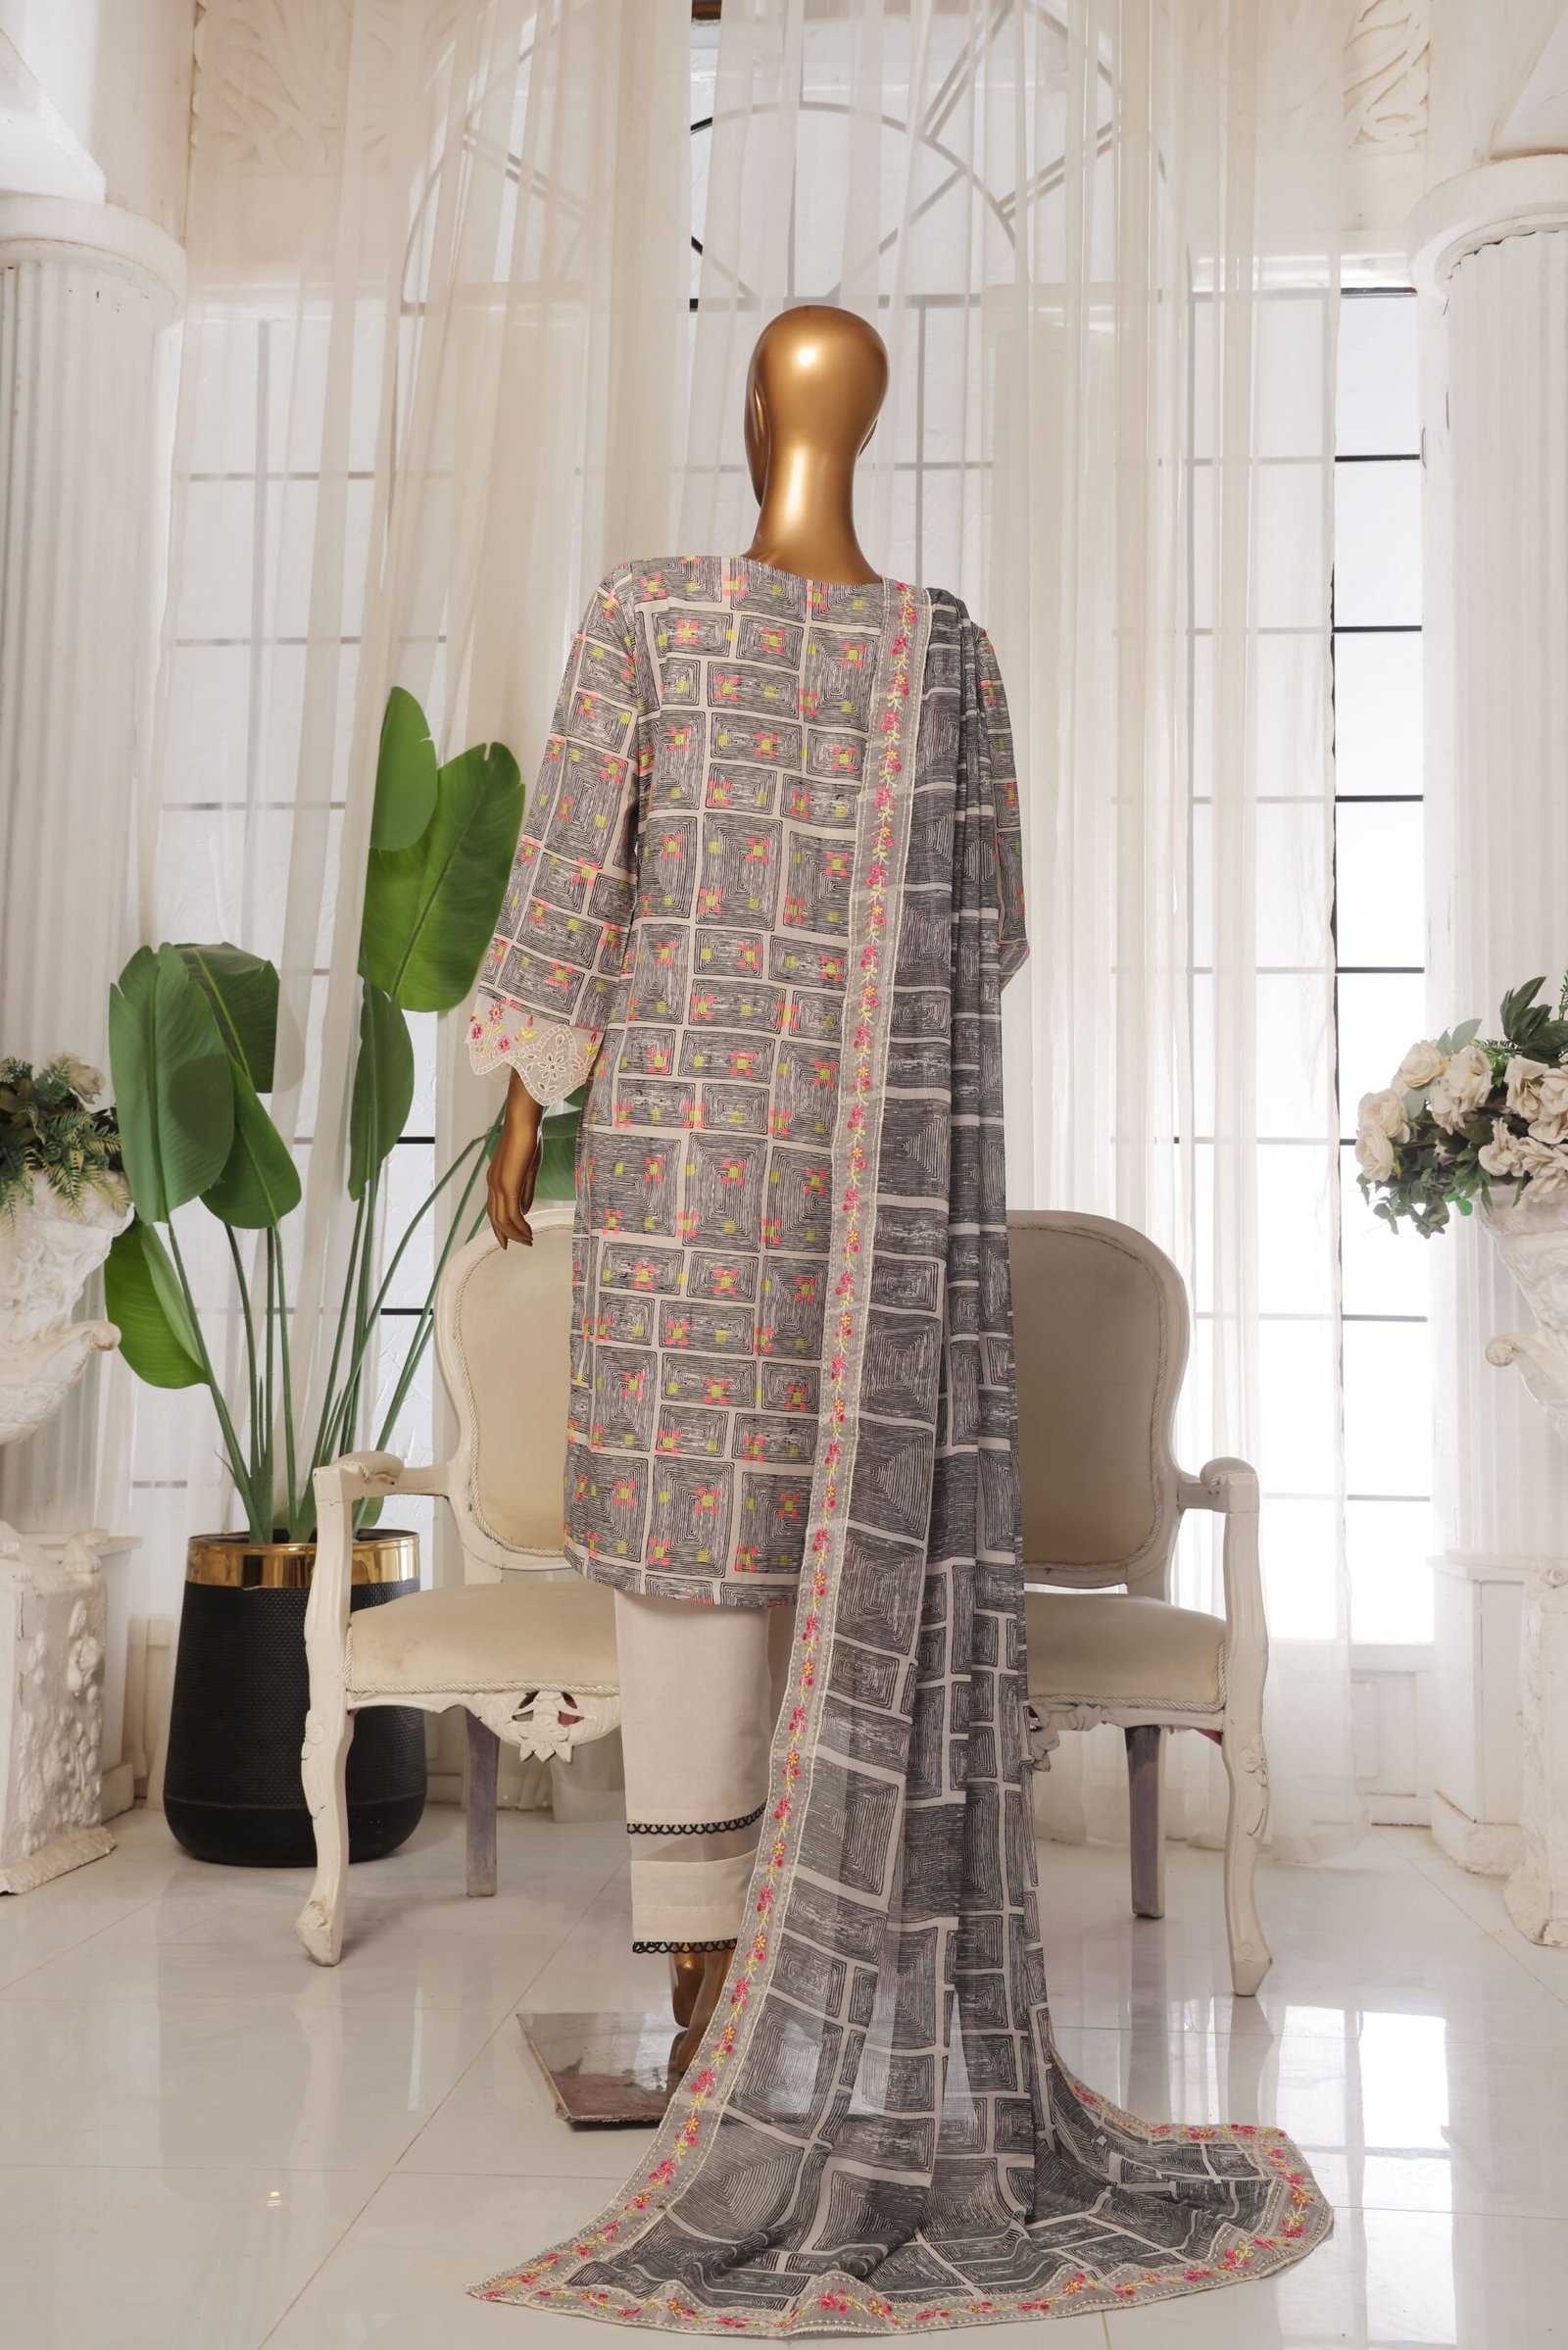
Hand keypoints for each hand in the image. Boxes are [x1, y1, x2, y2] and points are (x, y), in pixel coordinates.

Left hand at [486, 1072, 543, 1248]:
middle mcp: (493, 1184)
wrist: (524, 1123)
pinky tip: (529, 1232)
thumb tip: (525, 1210)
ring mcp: (498, 1185)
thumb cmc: (528, 1139)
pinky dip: (520, 1225)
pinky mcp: (507, 1185)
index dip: (502, 1226)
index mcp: (496, 1179)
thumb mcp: (529, 1170)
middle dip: (508, 1234)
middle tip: (522, 1244)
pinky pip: (512, 1213)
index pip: (495, 1209)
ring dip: (516, 1233)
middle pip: (496, 1218)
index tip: (513, 1238)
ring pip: (503, 1219)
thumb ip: (525, 1190)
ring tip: (530, 1240)